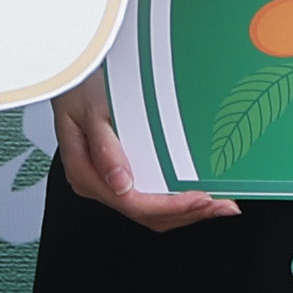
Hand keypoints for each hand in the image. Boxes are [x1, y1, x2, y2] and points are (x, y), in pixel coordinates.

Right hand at [50, 75, 237, 231]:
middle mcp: (99, 184)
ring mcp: (110, 182)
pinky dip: (177, 202)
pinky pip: (152, 199)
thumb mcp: (91, 111)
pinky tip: (197, 196)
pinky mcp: (123, 177)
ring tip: (218, 205)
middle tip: (221, 206)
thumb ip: (104, 148)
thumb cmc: (80, 91)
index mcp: (87, 174)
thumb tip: (120, 182)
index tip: (199, 198)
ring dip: (186, 212)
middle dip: (187, 213)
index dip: (170, 206)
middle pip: (147, 214)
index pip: (133, 203)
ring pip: (152, 213)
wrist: (71, 77)